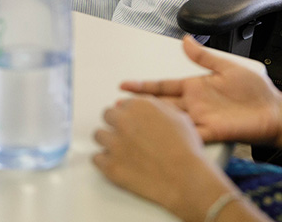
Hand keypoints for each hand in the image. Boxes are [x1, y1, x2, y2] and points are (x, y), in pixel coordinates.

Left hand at [93, 96, 232, 221]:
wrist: (184, 177)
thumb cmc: (185, 148)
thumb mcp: (178, 117)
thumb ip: (158, 108)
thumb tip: (145, 107)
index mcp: (140, 106)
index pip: (123, 104)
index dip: (129, 114)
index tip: (133, 122)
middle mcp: (124, 121)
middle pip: (107, 116)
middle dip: (116, 124)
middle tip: (126, 135)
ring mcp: (114, 143)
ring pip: (98, 135)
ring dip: (108, 140)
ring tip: (121, 150)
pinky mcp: (109, 165)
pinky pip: (96, 158)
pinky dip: (104, 161)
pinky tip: (117, 163)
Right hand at [119, 35, 281, 145]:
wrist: (273, 111)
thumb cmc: (254, 90)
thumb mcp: (228, 67)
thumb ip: (204, 57)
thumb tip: (186, 40)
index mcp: (196, 86)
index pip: (164, 86)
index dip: (144, 86)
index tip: (124, 85)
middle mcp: (194, 103)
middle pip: (162, 104)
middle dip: (140, 105)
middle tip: (117, 107)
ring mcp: (200, 119)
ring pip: (170, 120)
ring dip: (152, 121)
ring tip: (129, 122)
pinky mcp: (210, 132)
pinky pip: (188, 135)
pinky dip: (174, 136)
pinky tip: (158, 136)